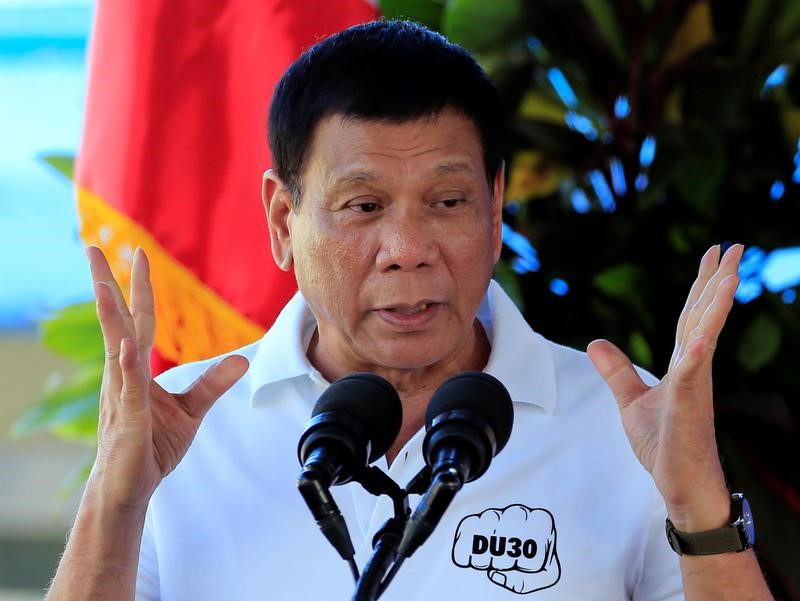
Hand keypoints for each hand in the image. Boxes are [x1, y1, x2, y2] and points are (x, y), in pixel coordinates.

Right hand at [86, 246, 247, 511]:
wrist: (130, 489)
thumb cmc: (151, 449)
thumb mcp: (190, 411)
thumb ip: (212, 384)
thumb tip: (242, 360)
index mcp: (136, 370)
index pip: (140, 320)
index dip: (140, 287)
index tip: (138, 254)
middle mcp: (122, 375)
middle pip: (117, 321)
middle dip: (106, 284)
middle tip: (91, 247)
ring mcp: (121, 395)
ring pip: (115, 346)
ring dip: (110, 314)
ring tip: (103, 282)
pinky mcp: (128, 420)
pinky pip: (129, 388)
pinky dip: (127, 366)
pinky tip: (126, 346)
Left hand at [587, 244, 742, 529]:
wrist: (679, 486)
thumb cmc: (664, 446)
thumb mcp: (631, 402)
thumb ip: (617, 371)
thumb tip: (595, 342)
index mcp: (683, 366)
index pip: (690, 317)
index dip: (700, 286)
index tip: (712, 255)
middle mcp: (694, 370)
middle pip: (704, 317)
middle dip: (718, 281)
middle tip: (735, 246)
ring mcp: (695, 388)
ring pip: (706, 337)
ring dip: (717, 306)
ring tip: (731, 273)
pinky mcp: (689, 409)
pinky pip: (693, 377)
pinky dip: (697, 354)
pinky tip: (702, 335)